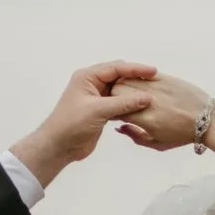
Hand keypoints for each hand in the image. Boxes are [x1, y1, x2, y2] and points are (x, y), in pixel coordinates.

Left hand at [12, 60, 156, 183]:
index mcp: (87, 77)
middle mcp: (92, 84)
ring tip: (152, 93)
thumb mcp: (98, 111)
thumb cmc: (71, 124)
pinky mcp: (101, 111)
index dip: (136, 69)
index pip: (116, 68)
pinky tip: (142, 107)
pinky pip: (119, 103)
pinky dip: (130, 104)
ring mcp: (97, 98)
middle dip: (136, 78)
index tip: (153, 72)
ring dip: (134, 93)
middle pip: (119, 76)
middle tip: (155, 81)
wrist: (58, 146)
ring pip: (120, 91)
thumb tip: (147, 97)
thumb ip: (124, 103)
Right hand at [109, 71, 214, 152]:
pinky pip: (143, 73)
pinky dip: (136, 76)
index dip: (112, 110)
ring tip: (128, 92)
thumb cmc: (183, 134)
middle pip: (117, 90)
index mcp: (146, 119)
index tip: (115, 112)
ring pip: (128, 78)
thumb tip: (119, 127)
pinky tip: (138, 83)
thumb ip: (135, 137)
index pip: (116, 109)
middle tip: (120, 101)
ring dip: (124, 84)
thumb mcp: (158, 144)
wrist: (207, 120)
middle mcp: (149, 101)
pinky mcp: (166, 78)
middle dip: (114, 96)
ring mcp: (157, 87)